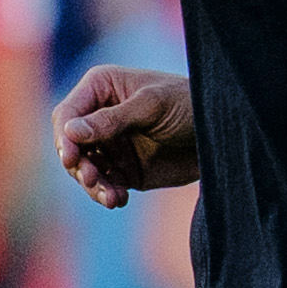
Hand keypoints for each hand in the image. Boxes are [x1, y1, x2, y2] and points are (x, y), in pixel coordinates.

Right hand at [56, 65, 195, 205]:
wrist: (222, 132)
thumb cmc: (188, 104)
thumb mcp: (151, 106)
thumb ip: (112, 119)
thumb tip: (71, 131)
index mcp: (101, 88)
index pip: (67, 113)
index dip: (64, 137)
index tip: (71, 159)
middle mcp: (99, 116)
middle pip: (70, 144)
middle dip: (78, 165)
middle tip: (91, 180)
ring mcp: (110, 144)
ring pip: (84, 169)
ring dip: (93, 185)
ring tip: (111, 197)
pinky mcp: (123, 169)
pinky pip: (104, 184)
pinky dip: (107, 194)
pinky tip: (119, 200)